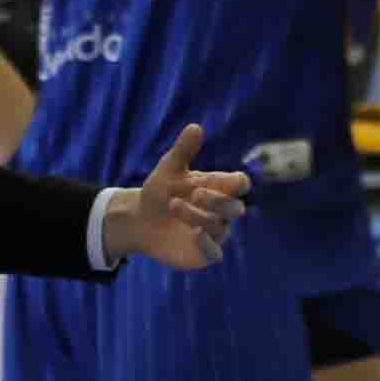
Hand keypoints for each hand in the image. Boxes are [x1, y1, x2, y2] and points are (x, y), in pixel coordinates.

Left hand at [114, 123, 255, 272]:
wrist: (139, 220)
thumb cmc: (159, 192)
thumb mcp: (169, 169)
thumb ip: (184, 150)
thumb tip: (195, 127)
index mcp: (218, 189)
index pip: (240, 185)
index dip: (239, 183)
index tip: (232, 181)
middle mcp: (221, 212)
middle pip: (235, 208)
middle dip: (218, 201)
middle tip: (195, 193)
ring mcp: (215, 233)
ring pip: (220, 227)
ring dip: (198, 216)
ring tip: (174, 205)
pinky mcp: (205, 253)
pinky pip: (215, 252)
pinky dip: (207, 243)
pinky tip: (195, 234)